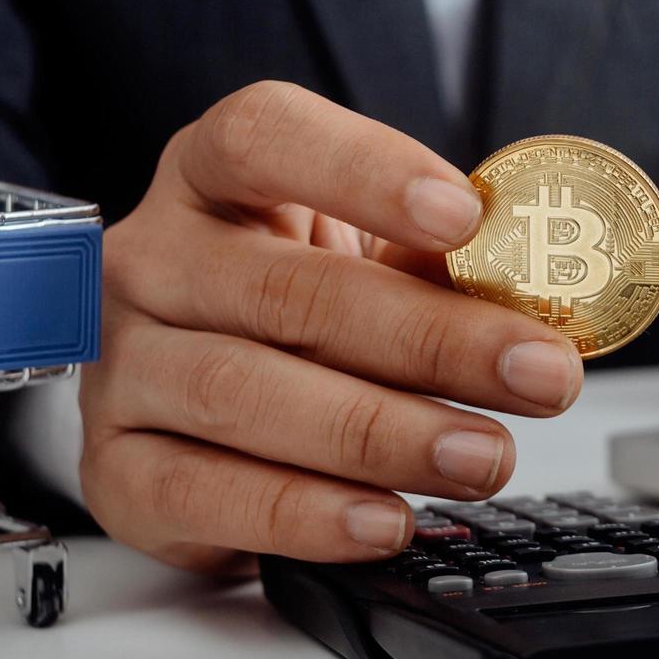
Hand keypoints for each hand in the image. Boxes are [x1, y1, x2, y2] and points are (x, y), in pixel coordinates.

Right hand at [81, 82, 585, 573]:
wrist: (201, 402)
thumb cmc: (302, 309)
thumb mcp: (371, 260)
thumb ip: (441, 265)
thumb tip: (541, 293)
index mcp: (213, 176)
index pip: (263, 138)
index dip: (365, 171)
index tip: (466, 219)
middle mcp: (151, 260)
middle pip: (286, 290)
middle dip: (432, 338)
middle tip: (539, 374)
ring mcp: (122, 365)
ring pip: (242, 394)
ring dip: (381, 434)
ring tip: (483, 456)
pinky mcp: (117, 469)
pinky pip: (201, 493)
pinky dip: (304, 514)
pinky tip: (385, 520)